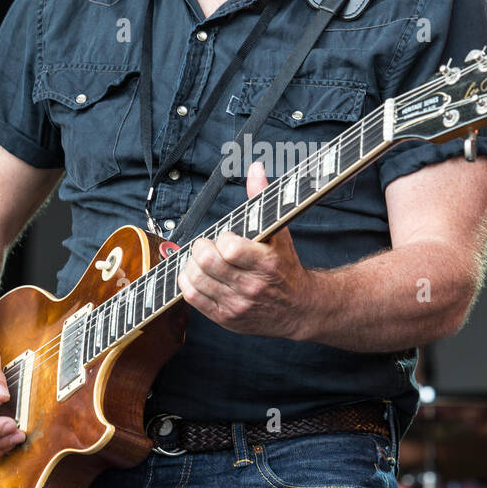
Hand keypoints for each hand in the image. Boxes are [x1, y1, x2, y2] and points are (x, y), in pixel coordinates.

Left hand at [177, 161, 313, 337]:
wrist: (298, 309)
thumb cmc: (285, 268)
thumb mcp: (279, 233)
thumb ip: (262, 200)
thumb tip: (255, 169)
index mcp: (267, 263)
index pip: (229, 248)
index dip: (222, 238)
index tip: (227, 238)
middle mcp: (252, 287)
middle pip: (207, 263)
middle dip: (201, 248)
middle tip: (207, 246)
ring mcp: (237, 305)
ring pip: (195, 280)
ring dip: (192, 264)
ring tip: (203, 260)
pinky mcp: (225, 318)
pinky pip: (192, 298)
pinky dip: (188, 281)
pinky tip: (199, 275)